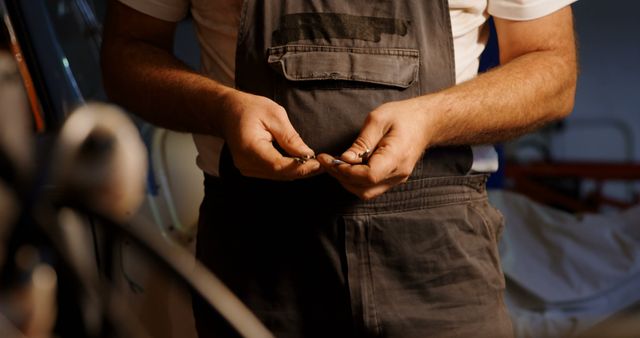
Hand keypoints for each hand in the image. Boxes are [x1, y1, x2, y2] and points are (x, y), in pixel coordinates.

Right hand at [220, 90, 322, 179]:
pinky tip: (302, 163)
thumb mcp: (274, 115)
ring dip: (298, 171)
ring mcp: (246, 168)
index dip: (299, 167)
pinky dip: (288, 170)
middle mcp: (245, 163)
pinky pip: (273, 173)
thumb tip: (307, 154)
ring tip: (316, 164)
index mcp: (250, 147)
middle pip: (279, 173)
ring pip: (278, 176)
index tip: (318, 163)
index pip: (278, 165)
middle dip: (303, 170)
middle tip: (323, 165)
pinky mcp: (250, 169)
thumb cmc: (250, 109)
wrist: (228, 111)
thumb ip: (290, 137)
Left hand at [317, 98, 434, 199]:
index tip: (330, 160)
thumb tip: (344, 159)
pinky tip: (347, 166)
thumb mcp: (378, 119)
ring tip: (334, 164)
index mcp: (396, 157)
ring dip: (347, 181)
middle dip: (341, 177)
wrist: (426, 121)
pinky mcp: (393, 178)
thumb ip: (361, 142)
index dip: (346, 171)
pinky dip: (356, 180)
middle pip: (364, 189)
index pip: (368, 176)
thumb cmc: (403, 116)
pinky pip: (371, 186)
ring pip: (366, 192)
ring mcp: (397, 179)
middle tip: (326, 162)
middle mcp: (398, 173)